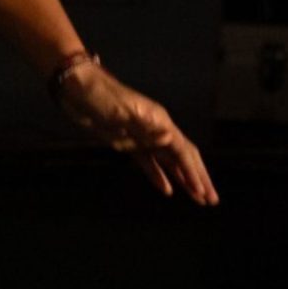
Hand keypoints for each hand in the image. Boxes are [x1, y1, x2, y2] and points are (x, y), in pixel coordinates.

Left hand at [56, 62, 220, 204]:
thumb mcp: (120, 111)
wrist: (76, 88)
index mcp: (159, 120)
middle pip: (182, 157)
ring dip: (183, 180)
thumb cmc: (100, 95)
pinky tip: (167, 190)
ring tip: (198, 198)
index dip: (193, 172)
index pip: (182, 151)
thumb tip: (170, 138)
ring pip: (169, 162)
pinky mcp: (127, 143)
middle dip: (197, 178)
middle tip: (211, 200)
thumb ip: (144, 126)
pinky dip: (159, 176)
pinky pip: (148, 163)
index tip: (203, 192)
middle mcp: (155, 129)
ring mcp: (142, 137)